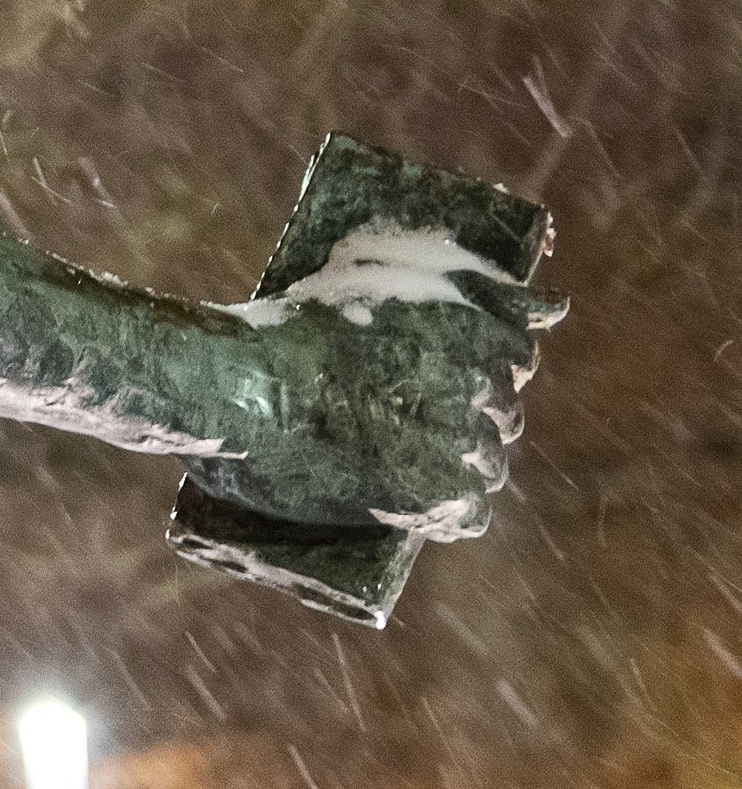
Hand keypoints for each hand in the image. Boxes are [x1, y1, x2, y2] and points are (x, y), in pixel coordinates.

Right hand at [215, 260, 558, 543]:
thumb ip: (472, 284)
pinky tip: (416, 499)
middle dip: (463, 417)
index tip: (432, 373)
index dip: (476, 368)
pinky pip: (467, 513)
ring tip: (395, 458)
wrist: (231, 385)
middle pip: (500, 414)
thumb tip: (558, 306)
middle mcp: (475, 385)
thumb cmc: (286, 325)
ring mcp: (455, 444)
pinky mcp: (430, 496)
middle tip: (398, 417)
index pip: (515, 356)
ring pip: (485, 465)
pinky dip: (447, 511)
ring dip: (454, 465)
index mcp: (470, 328)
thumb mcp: (377, 275)